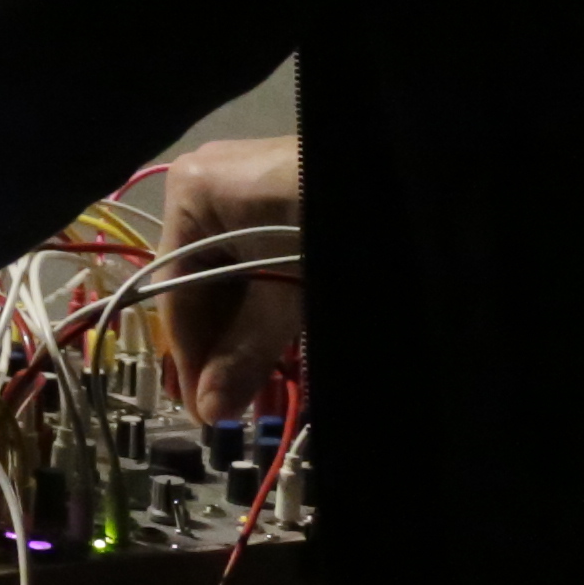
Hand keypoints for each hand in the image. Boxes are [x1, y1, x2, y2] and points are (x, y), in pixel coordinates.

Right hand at [150, 134, 305, 422]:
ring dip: (242, 326)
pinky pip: (254, 255)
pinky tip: (272, 335)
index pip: (176, 290)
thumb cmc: (324, 224)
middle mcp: (205, 185)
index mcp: (188, 195)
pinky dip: (265, 297)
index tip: (202, 410)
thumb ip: (246, 350)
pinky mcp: (276, 193)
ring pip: (231, 272)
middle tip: (229, 402)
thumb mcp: (288, 292)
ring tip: (253, 377)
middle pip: (202, 282)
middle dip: (218, 343)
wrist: (408, 174)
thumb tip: (211, 410)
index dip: (190, 356)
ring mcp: (241, 186)